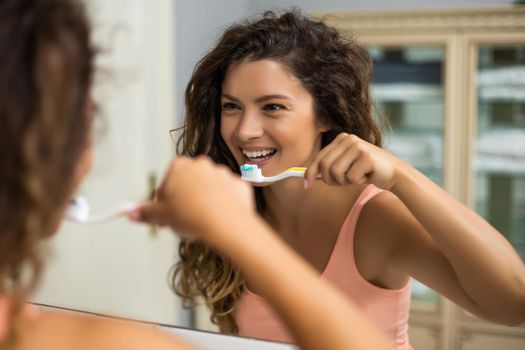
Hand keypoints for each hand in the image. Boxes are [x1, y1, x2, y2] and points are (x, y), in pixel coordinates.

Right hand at [130, 156, 254, 240]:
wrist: (225, 222)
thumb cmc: (191, 215)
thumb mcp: (161, 215)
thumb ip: (145, 212)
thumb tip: (130, 213)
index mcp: (179, 166)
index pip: (166, 184)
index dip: (164, 203)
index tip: (166, 217)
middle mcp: (201, 164)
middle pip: (188, 185)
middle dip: (185, 202)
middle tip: (183, 222)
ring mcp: (222, 173)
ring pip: (208, 191)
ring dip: (204, 203)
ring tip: (202, 223)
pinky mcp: (238, 185)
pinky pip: (227, 196)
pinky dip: (223, 206)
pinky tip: (219, 220)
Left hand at [305, 133, 400, 189]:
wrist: (394, 173)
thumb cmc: (366, 171)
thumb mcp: (345, 167)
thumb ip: (328, 169)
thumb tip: (307, 178)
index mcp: (341, 139)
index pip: (319, 157)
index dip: (310, 173)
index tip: (307, 185)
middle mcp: (348, 139)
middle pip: (325, 165)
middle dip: (331, 180)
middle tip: (343, 182)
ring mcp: (358, 146)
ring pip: (336, 172)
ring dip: (344, 181)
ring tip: (357, 177)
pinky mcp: (367, 157)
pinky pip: (351, 177)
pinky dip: (357, 182)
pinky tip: (367, 176)